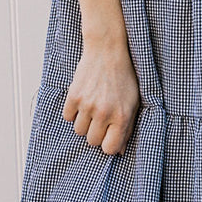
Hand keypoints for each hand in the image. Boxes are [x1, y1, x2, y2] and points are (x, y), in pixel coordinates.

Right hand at [62, 39, 141, 155]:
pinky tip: (83, 101)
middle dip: (96, 133)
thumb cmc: (124, 78)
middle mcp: (104, 113)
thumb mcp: (133, 103)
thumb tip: (120, 151)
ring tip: (92, 109)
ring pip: (79, 131)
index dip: (109, 145)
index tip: (109, 136)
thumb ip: (128, 127)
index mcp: (122, 117)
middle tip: (101, 119)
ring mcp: (87, 105)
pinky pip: (68, 117)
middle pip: (92, 141)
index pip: (109, 149)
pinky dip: (73, 112)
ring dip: (84, 123)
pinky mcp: (73, 96)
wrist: (108, 51)